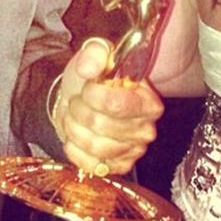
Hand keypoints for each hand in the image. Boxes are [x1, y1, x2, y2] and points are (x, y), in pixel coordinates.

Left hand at [52, 38, 161, 175]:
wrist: (80, 99)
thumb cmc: (92, 78)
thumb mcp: (94, 54)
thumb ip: (94, 53)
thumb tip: (87, 69)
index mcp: (147, 101)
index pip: (116, 104)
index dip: (92, 95)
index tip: (86, 87)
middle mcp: (145, 129)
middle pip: (101, 125)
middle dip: (78, 109)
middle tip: (77, 101)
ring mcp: (133, 151)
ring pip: (93, 145)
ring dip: (74, 127)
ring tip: (75, 115)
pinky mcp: (118, 167)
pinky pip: (91, 165)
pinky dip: (74, 149)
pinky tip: (75, 135)